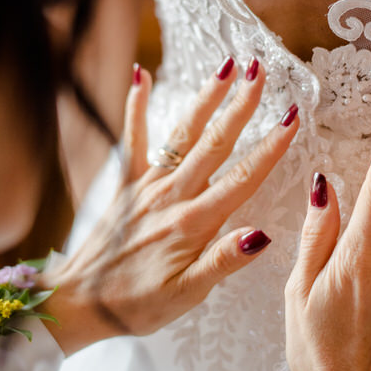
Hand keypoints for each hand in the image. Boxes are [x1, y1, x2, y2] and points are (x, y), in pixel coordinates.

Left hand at [42, 56, 299, 353]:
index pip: (242, 178)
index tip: (291, 117)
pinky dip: (136, 105)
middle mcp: (173, 196)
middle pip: (215, 143)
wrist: (79, 303)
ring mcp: (147, 185)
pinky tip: (141, 75)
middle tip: (261, 71)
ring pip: (183, 133)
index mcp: (193, 223)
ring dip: (206, 98)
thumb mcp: (187, 296)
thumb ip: (224, 262)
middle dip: (241, 106)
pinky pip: (133, 138)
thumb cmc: (136, 305)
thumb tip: (262, 235)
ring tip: (225, 66)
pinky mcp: (126, 184)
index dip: (270, 147)